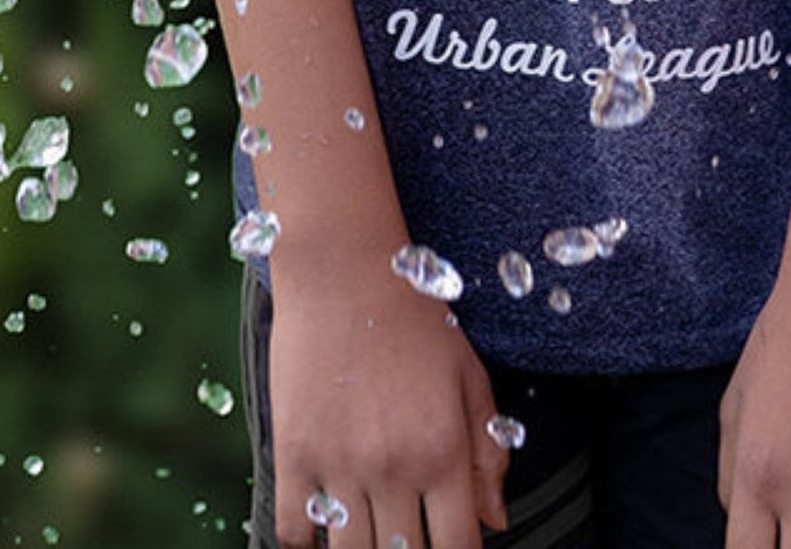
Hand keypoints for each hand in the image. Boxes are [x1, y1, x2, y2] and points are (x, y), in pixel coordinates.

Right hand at [268, 254, 511, 548]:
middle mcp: (393, 466)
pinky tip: (326, 521)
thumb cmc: (415, 319)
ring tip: (372, 529)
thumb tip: (497, 523)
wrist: (344, 269)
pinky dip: (309, 542)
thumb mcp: (468, 376)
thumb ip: (488, 453)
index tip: (453, 548)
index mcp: (443, 449)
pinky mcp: (293, 454)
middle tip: (409, 534)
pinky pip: (294, 534)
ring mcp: (338, 464)